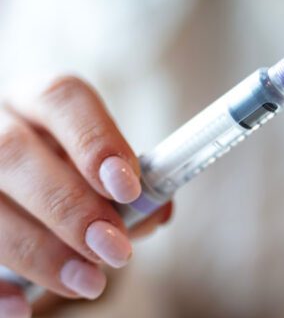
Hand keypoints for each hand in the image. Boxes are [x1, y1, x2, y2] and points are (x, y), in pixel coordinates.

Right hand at [0, 75, 170, 316]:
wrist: (19, 186)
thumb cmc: (66, 174)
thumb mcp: (96, 171)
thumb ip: (129, 189)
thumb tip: (157, 212)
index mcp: (37, 101)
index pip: (62, 98)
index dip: (96, 141)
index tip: (128, 190)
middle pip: (14, 152)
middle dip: (70, 208)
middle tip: (116, 251)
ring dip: (39, 251)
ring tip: (89, 283)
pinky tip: (23, 309)